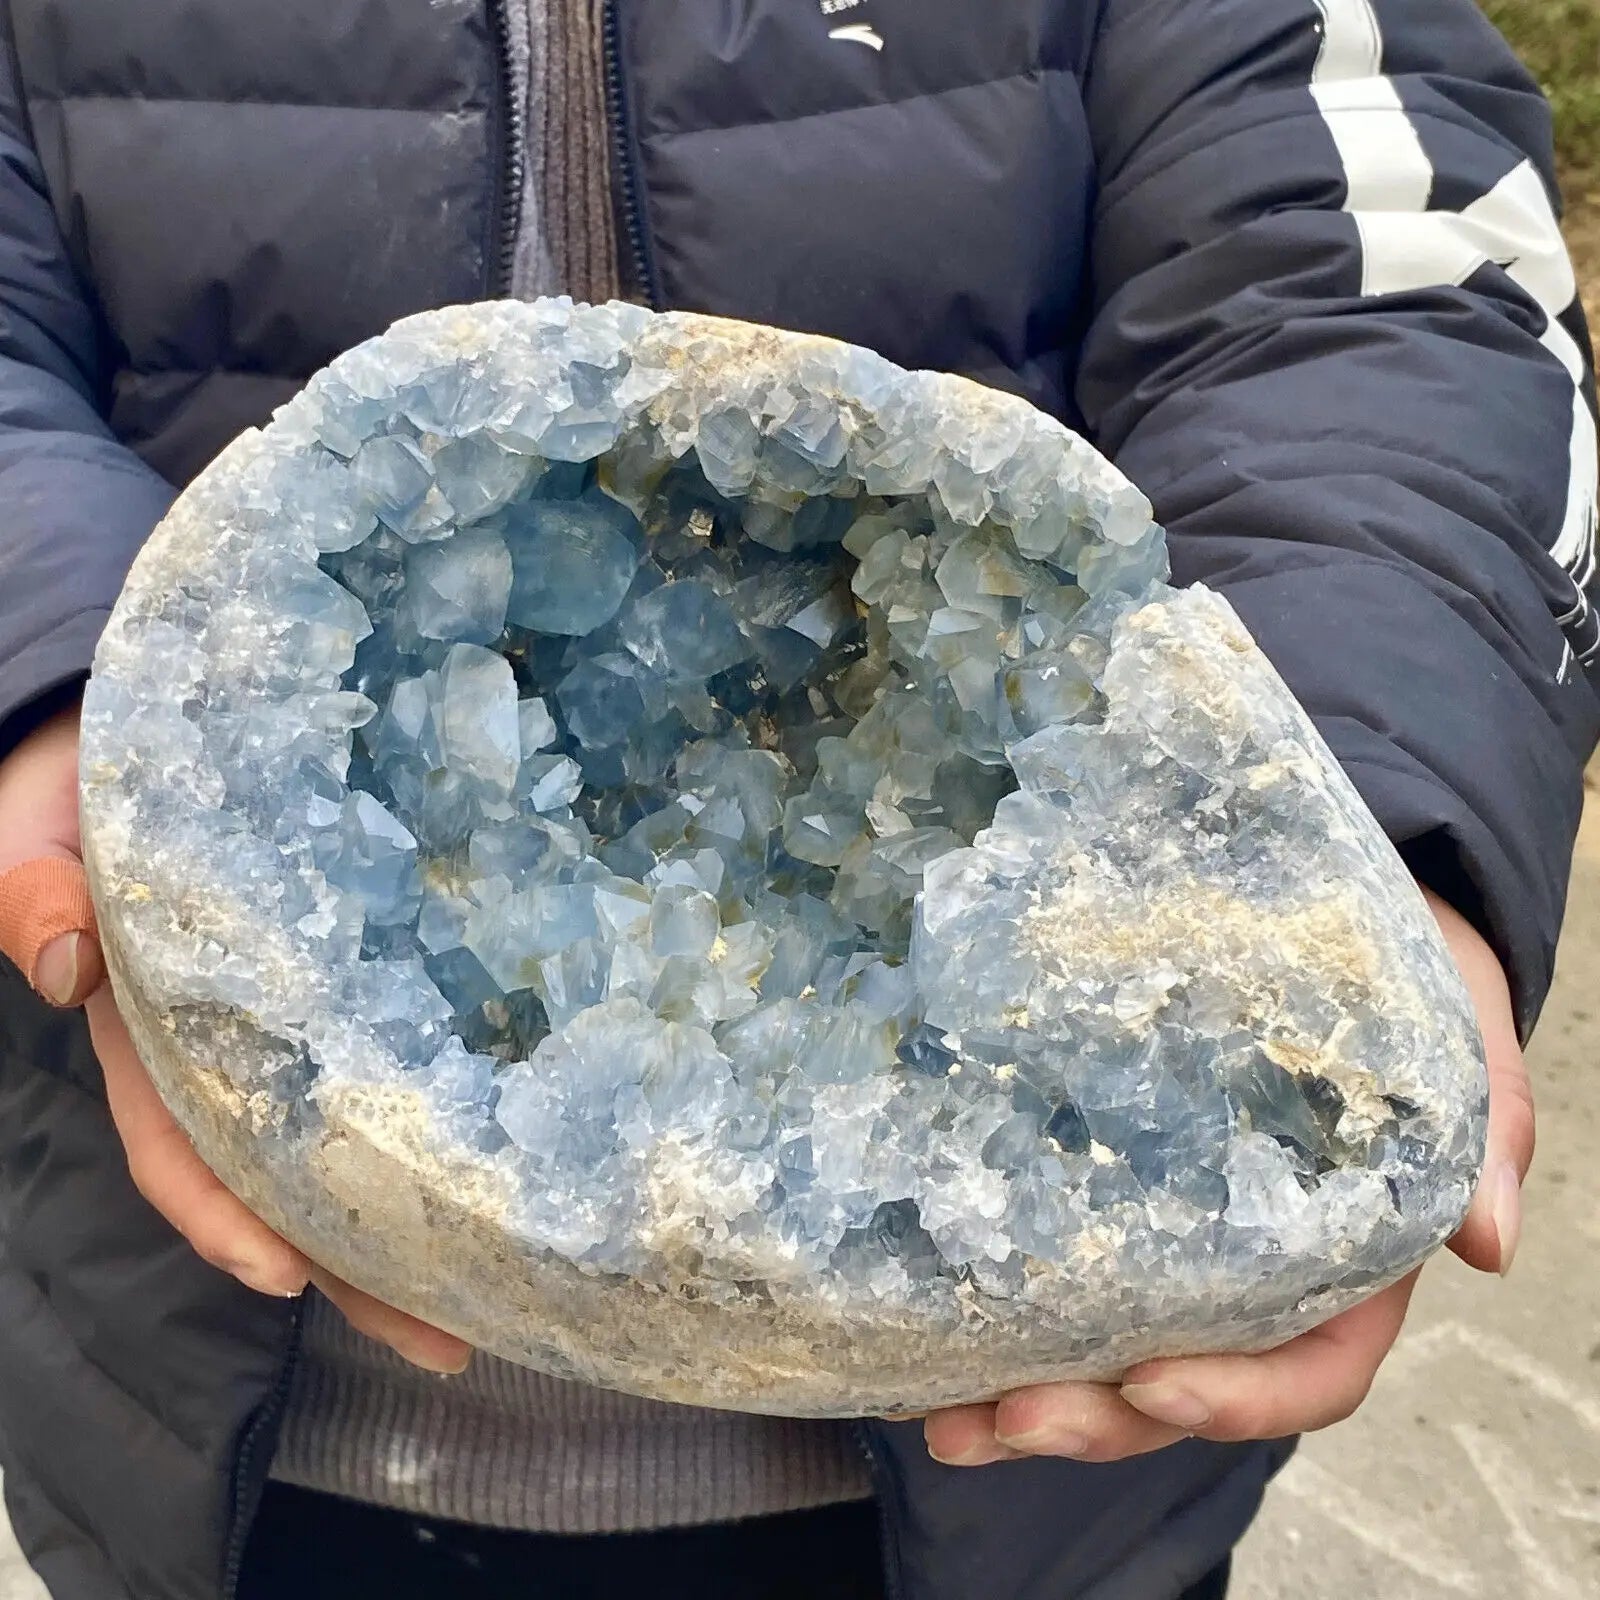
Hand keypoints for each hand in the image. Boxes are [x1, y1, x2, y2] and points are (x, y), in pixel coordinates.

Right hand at [0, 704, 470, 1373]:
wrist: (140, 732)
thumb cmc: (80, 784)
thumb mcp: (35, 831)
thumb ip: (33, 888)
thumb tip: (65, 965)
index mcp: (148, 1030)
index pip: (183, 1147)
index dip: (225, 1217)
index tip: (289, 1276)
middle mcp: (225, 1047)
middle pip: (286, 1177)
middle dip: (353, 1265)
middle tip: (444, 1335)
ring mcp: (295, 1017)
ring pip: (348, 1136)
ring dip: (407, 1215)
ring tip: (494, 1283)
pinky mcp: (355, 970)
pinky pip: (394, 1048)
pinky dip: (431, 1108)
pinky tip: (503, 1146)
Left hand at [921, 887, 1532, 1466]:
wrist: (1332, 921)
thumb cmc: (1402, 980)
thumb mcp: (1459, 1035)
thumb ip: (1486, 1128)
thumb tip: (1489, 1246)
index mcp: (1350, 1261)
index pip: (1309, 1368)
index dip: (1237, 1396)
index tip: (1152, 1380)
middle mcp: (1257, 1275)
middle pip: (1183, 1384)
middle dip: (1097, 1418)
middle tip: (1001, 1415)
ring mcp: (1179, 1244)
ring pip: (1110, 1353)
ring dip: (1026, 1398)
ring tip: (941, 1413)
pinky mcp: (1111, 1194)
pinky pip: (1061, 1275)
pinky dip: (998, 1314)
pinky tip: (928, 1324)